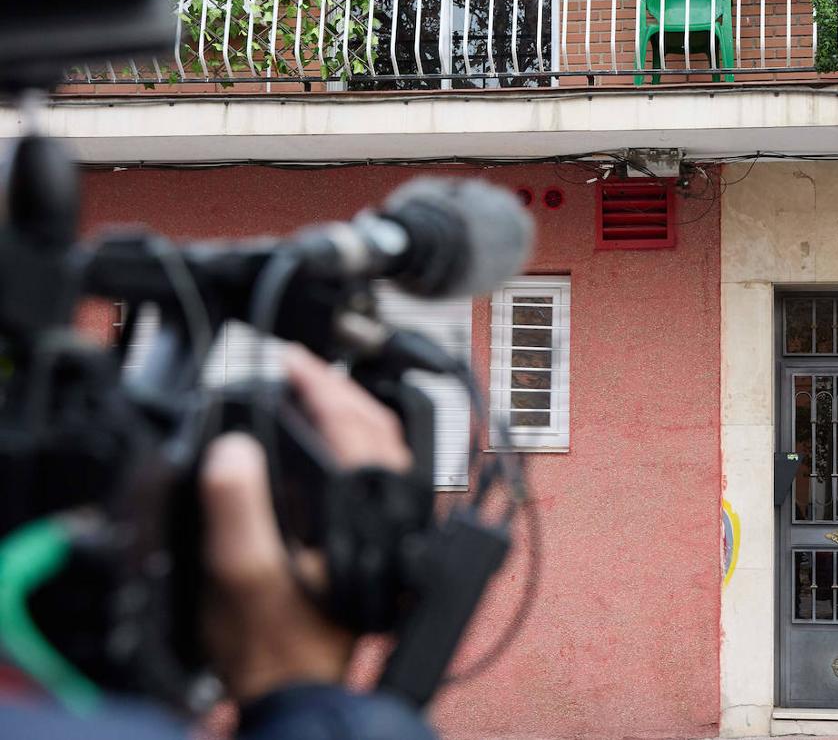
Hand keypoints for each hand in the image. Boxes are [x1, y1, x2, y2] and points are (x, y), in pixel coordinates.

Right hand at [199, 346, 412, 702]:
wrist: (294, 690)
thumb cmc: (274, 645)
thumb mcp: (241, 573)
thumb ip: (236, 506)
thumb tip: (235, 447)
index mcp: (366, 517)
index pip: (354, 427)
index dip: (319, 384)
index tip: (288, 358)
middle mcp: (391, 518)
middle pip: (381, 428)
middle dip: (339, 387)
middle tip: (298, 365)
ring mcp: (391, 529)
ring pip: (386, 448)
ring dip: (352, 411)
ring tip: (312, 390)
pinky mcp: (380, 541)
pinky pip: (378, 474)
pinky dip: (356, 443)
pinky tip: (325, 444)